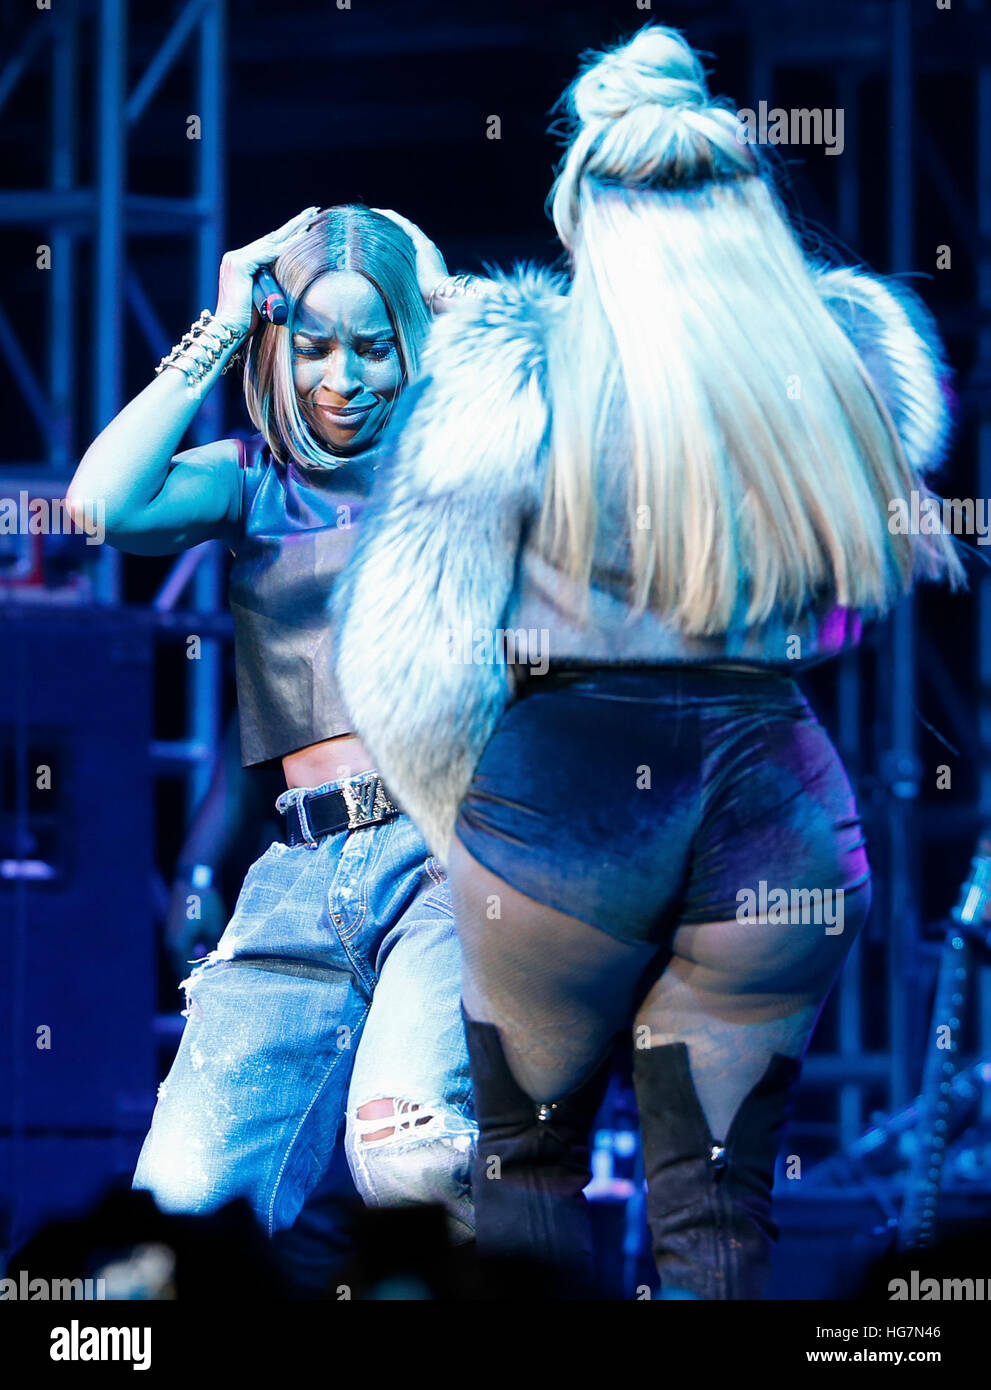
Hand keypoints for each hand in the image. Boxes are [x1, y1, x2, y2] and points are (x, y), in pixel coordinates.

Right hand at [164, 877, 228, 981]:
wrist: (193, 879)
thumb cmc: (206, 904)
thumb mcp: (214, 929)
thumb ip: (212, 949)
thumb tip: (213, 964)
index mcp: (178, 948)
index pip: (185, 974)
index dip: (198, 981)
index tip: (212, 986)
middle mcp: (169, 945)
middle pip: (181, 967)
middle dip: (196, 972)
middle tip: (213, 978)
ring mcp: (169, 936)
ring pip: (181, 957)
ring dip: (192, 961)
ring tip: (210, 964)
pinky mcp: (173, 929)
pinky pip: (180, 947)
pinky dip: (190, 951)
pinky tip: (204, 948)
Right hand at [214, 206, 320, 335]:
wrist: (231, 330)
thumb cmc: (248, 321)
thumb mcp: (262, 296)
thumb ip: (270, 284)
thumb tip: (289, 280)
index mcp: (240, 263)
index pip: (268, 245)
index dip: (288, 235)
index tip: (307, 225)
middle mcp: (235, 257)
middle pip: (271, 238)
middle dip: (293, 225)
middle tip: (312, 212)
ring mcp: (235, 259)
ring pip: (270, 243)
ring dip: (292, 231)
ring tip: (310, 219)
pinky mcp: (239, 265)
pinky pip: (266, 254)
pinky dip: (283, 248)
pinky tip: (299, 239)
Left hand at [373, 207, 447, 307]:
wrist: (441, 299)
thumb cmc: (426, 303)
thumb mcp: (411, 294)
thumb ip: (402, 288)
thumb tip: (385, 298)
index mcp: (425, 263)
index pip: (406, 246)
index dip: (393, 240)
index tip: (378, 238)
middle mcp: (426, 251)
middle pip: (405, 234)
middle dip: (390, 228)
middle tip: (374, 223)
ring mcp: (425, 247)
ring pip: (404, 227)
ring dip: (389, 220)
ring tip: (374, 215)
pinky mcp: (422, 245)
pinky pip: (404, 226)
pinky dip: (392, 219)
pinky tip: (380, 214)